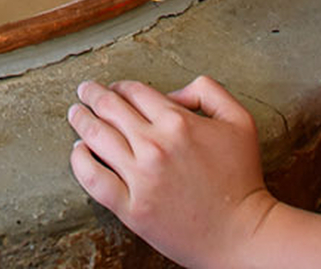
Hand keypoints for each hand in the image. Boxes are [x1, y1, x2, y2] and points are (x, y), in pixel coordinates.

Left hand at [68, 76, 276, 266]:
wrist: (244, 235)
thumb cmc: (243, 178)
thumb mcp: (238, 120)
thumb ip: (207, 91)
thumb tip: (171, 92)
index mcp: (177, 121)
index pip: (134, 91)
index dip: (120, 86)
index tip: (115, 89)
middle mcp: (155, 146)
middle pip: (109, 108)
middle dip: (92, 94)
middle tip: (84, 91)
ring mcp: (141, 178)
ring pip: (96, 137)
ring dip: (81, 119)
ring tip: (75, 114)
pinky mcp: (133, 209)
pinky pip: (94, 179)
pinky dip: (79, 161)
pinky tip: (78, 151)